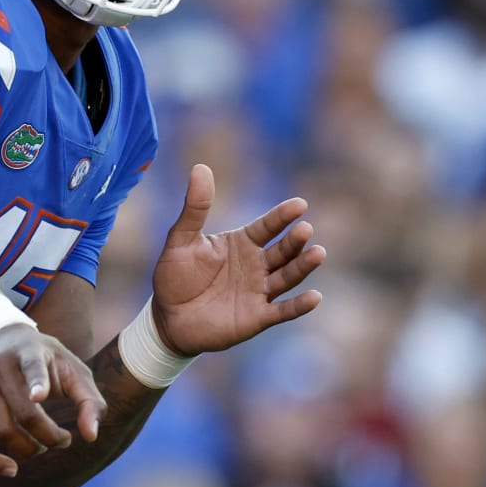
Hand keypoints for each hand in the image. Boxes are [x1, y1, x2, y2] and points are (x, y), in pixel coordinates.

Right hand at [0, 325, 104, 476]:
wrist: (0, 340)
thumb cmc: (46, 361)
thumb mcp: (72, 369)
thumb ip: (89, 401)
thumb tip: (91, 436)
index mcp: (28, 352)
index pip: (32, 366)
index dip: (37, 381)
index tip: (40, 396)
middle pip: (23, 412)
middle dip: (49, 436)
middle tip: (63, 440)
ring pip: (1, 431)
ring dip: (28, 449)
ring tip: (42, 447)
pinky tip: (11, 469)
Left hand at [150, 164, 325, 356]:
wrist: (167, 319)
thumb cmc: (174, 276)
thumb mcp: (181, 239)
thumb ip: (195, 207)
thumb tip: (200, 167)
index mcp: (242, 242)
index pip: (268, 226)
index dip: (283, 215)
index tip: (299, 204)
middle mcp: (257, 265)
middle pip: (283, 250)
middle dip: (295, 240)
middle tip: (305, 229)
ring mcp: (259, 291)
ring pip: (287, 276)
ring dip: (303, 266)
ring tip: (318, 253)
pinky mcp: (258, 317)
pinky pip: (282, 311)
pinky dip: (299, 306)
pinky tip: (315, 297)